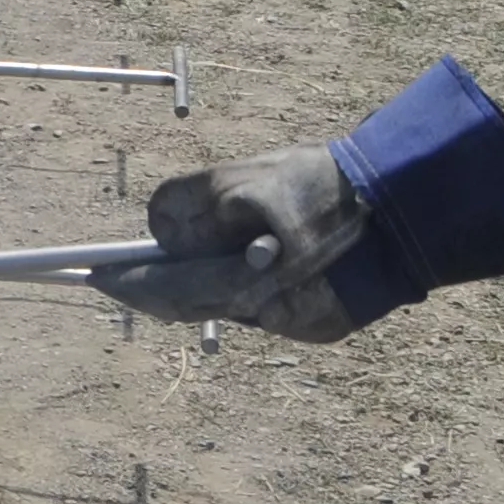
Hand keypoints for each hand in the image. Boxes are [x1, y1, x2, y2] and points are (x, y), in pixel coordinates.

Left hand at [93, 60, 503, 341]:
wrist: (412, 208)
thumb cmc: (325, 186)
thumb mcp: (247, 179)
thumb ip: (192, 204)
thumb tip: (154, 233)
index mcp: (256, 281)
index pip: (172, 292)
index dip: (129, 285)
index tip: (91, 276)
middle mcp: (277, 314)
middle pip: (199, 304)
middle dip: (163, 285)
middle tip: (124, 270)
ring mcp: (305, 324)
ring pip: (232, 305)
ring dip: (209, 280)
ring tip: (196, 249)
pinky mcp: (326, 325)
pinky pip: (266, 306)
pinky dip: (247, 284)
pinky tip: (251, 256)